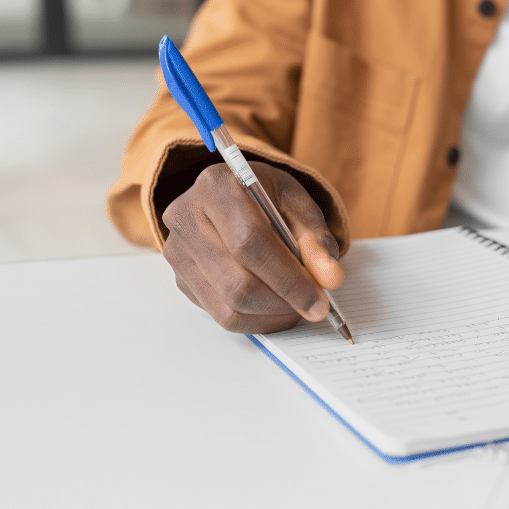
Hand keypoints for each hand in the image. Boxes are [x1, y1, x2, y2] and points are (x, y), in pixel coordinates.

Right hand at [161, 162, 344, 332]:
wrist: (228, 195)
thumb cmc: (263, 197)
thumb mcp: (295, 202)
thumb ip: (315, 238)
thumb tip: (330, 279)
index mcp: (216, 187)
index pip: (249, 243)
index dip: (288, 279)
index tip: (320, 302)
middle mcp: (187, 219)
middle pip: (237, 283)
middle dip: (283, 302)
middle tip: (315, 307)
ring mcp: (178, 253)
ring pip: (229, 307)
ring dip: (272, 315)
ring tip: (297, 305)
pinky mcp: (180, 280)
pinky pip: (220, 315)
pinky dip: (256, 320)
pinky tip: (276, 307)